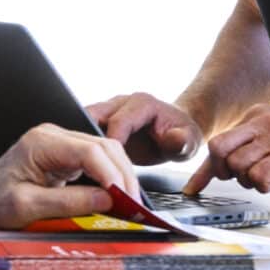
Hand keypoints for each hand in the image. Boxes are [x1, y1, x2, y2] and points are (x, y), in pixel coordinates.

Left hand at [0, 124, 140, 228]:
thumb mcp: (28, 207)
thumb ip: (68, 202)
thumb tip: (107, 199)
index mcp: (42, 143)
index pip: (90, 151)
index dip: (112, 175)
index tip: (125, 198)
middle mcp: (53, 137)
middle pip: (104, 147)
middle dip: (123, 176)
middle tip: (135, 205)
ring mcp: (60, 144)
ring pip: (105, 153)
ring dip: (120, 176)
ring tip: (130, 204)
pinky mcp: (64, 156)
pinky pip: (96, 162)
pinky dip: (111, 178)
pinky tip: (117, 196)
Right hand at [84, 93, 202, 164]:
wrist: (177, 133)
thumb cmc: (182, 136)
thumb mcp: (189, 142)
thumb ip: (182, 142)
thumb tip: (174, 139)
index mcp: (141, 104)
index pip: (118, 121)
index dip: (111, 143)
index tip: (108, 165)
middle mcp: (120, 103)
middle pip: (93, 116)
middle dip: (87, 140)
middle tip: (86, 166)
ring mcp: (108, 111)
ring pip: (83, 122)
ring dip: (81, 143)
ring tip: (81, 166)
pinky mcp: (99, 122)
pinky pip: (84, 131)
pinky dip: (81, 146)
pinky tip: (81, 163)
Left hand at [186, 106, 269, 193]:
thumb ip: (261, 139)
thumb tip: (238, 160)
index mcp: (259, 115)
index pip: (220, 140)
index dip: (205, 168)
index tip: (194, 186)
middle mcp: (263, 123)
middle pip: (219, 150)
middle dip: (223, 171)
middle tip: (239, 180)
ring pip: (237, 166)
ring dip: (247, 181)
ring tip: (266, 180)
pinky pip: (259, 176)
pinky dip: (262, 186)